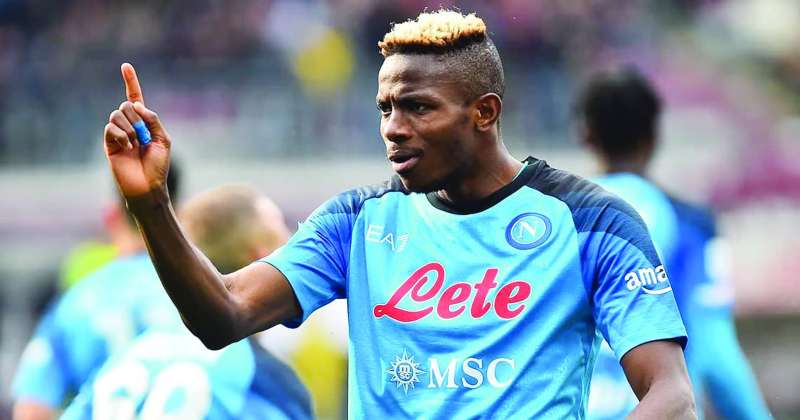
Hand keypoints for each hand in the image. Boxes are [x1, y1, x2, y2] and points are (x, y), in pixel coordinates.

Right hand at [103, 63, 171, 198]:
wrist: (147, 185)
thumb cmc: (158, 165)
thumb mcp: (163, 138)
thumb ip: (152, 119)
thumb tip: (136, 104)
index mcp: (143, 122)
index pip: (134, 98)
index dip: (130, 81)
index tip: (125, 66)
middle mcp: (129, 125)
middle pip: (126, 106)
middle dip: (137, 119)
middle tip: (144, 137)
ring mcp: (117, 133)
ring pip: (117, 115)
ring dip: (130, 129)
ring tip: (135, 145)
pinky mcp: (108, 143)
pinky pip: (110, 127)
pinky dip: (121, 136)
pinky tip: (127, 148)